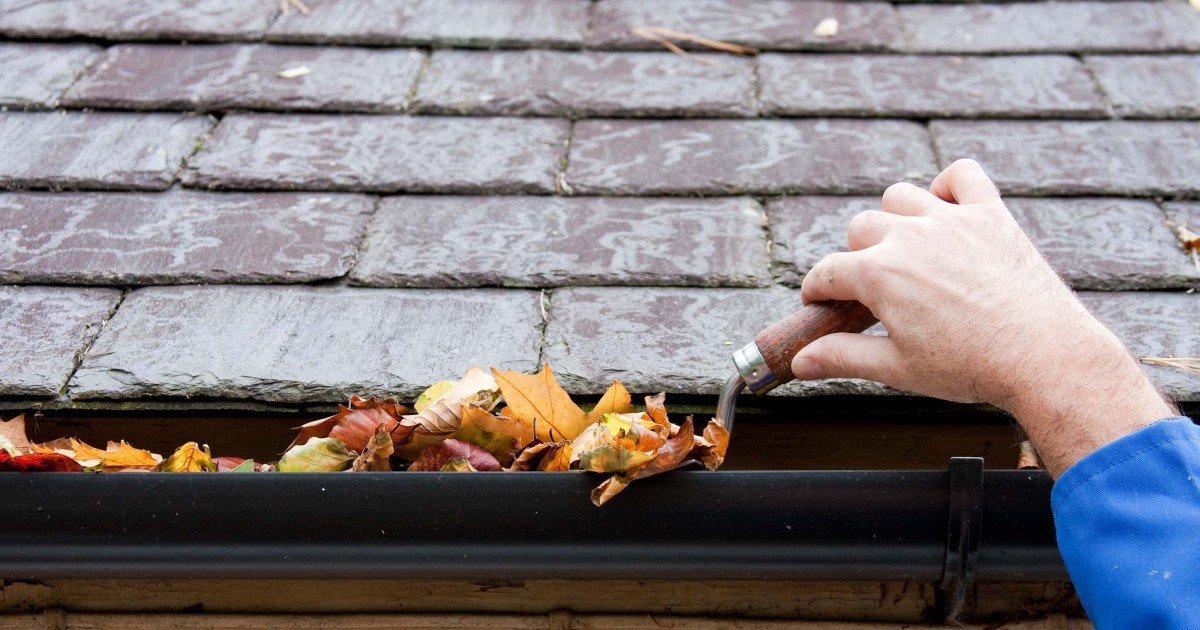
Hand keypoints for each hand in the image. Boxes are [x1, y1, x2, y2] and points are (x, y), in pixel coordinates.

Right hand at [791, 159, 1175, 475]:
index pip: (825, 272)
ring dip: (894, 219)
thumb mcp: (897, 369)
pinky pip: (961, 174)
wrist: (1046, 357)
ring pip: (900, 196)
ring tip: (907, 251)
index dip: (817, 293)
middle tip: (876, 291)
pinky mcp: (991, 214)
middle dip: (857, 257)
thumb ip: (842, 357)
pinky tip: (946, 212)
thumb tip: (800, 362)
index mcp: (878, 274)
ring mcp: (951, 219)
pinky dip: (948, 186)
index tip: (823, 306)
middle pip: (860, 229)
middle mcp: (909, 235)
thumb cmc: (971, 367)